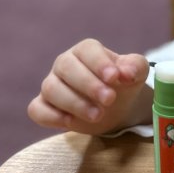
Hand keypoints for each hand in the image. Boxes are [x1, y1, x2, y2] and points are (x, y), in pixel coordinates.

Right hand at [28, 39, 150, 134]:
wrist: (116, 106)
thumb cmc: (123, 83)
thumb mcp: (136, 73)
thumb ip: (134, 67)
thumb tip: (127, 73)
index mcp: (86, 51)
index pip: (87, 50)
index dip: (99, 63)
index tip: (114, 78)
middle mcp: (64, 64)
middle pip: (66, 67)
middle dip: (88, 84)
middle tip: (109, 100)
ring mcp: (52, 84)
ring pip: (51, 89)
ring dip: (74, 103)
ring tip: (98, 115)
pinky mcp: (44, 106)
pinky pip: (37, 109)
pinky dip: (51, 116)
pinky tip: (71, 122)